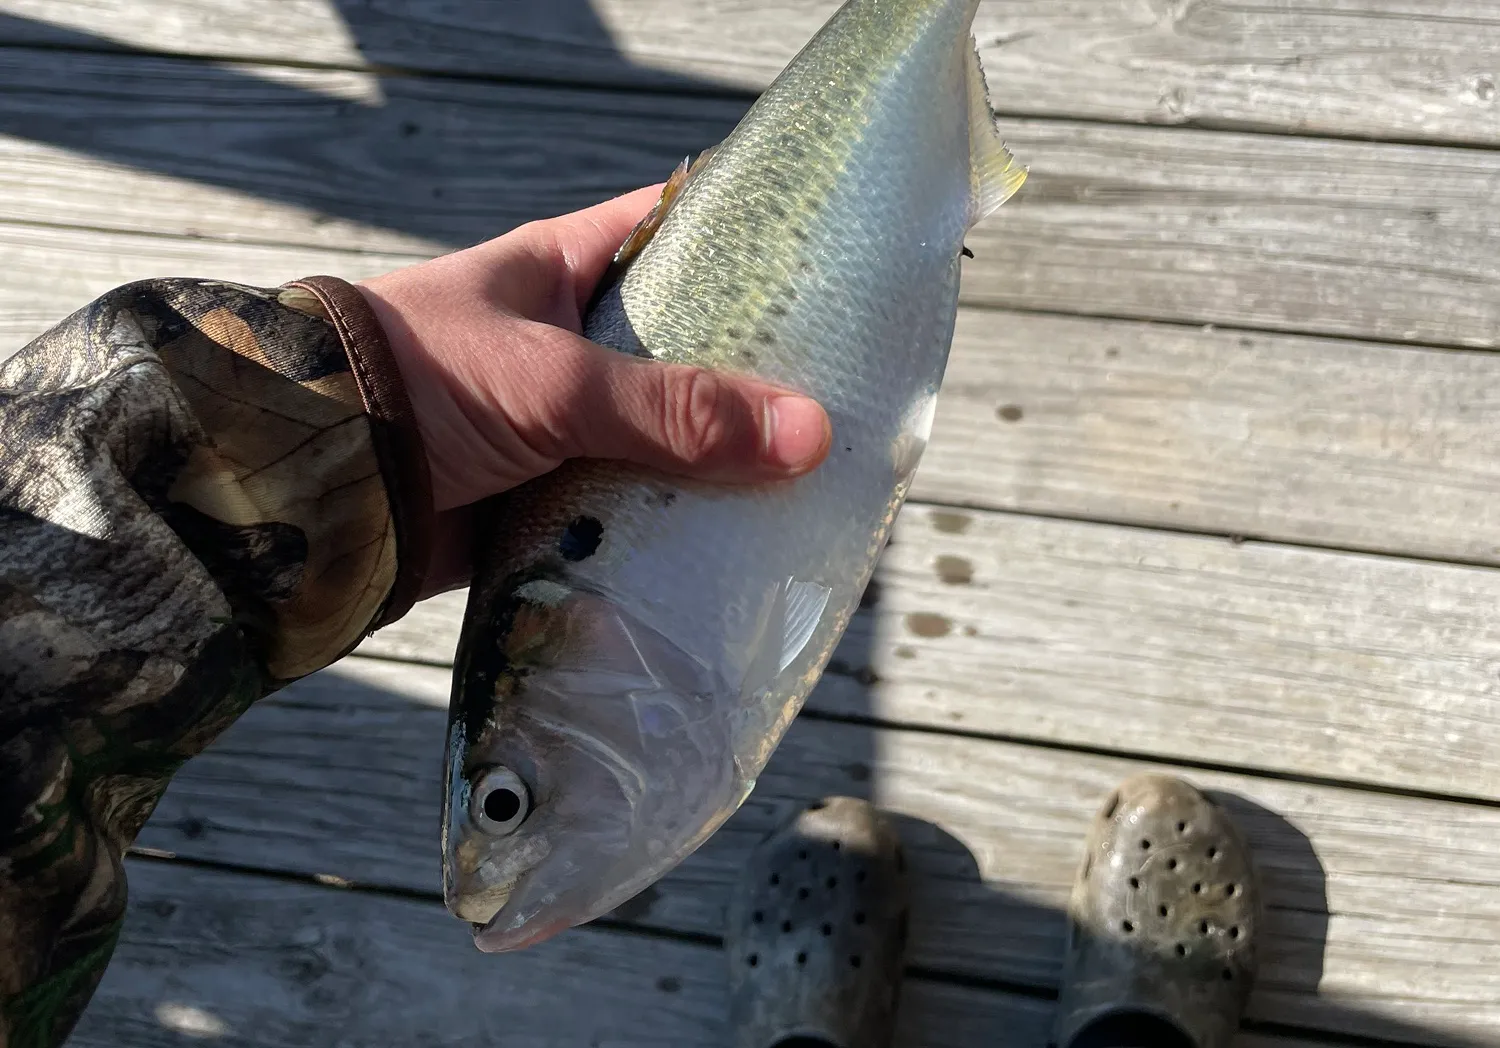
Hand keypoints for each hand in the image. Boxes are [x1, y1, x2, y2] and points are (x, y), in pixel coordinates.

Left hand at [357, 185, 831, 596]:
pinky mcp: (542, 498)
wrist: (307, 486)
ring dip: (713, 467)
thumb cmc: (416, 385)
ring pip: (659, 440)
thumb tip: (808, 434)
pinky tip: (730, 548)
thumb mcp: (556, 381)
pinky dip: (664, 530)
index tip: (826, 273)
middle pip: (682, 352)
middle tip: (838, 399)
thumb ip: (676, 409)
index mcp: (564, 271)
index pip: (674, 233)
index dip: (747, 246)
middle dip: (748, 380)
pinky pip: (622, 510)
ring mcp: (556, 424)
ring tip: (806, 484)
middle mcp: (566, 343)